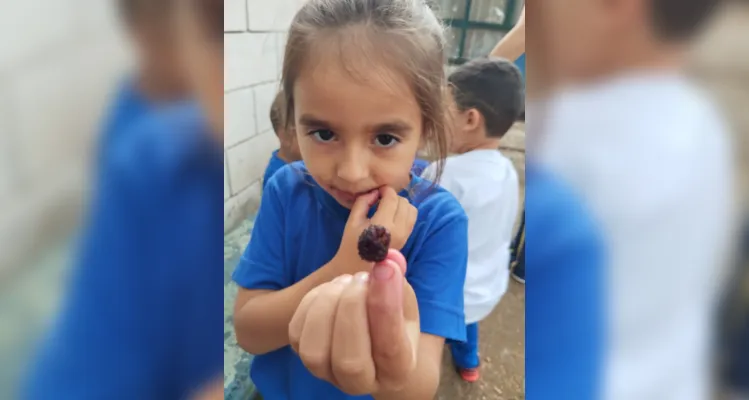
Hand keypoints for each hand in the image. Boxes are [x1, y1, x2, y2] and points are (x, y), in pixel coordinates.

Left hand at [289, 250, 419, 394]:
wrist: (370, 337)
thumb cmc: (393, 317)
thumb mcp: (403, 299)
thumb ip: (397, 280)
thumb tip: (387, 259)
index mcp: (397, 371)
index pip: (391, 348)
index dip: (385, 307)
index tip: (384, 269)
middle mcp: (362, 382)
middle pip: (349, 362)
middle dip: (352, 309)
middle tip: (361, 277)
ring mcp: (327, 374)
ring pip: (315, 352)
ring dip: (328, 306)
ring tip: (346, 281)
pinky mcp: (303, 356)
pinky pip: (297, 333)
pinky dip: (312, 303)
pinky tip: (331, 289)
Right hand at [330, 187, 416, 275]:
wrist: (357, 268)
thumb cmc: (352, 244)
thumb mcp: (352, 220)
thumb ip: (363, 202)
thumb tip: (375, 192)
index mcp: (383, 224)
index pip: (392, 197)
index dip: (385, 190)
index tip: (377, 191)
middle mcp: (398, 229)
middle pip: (403, 201)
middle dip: (392, 197)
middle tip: (380, 200)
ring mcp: (405, 235)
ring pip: (411, 209)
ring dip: (400, 204)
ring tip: (387, 208)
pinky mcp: (407, 239)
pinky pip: (412, 219)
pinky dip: (404, 213)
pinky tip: (392, 216)